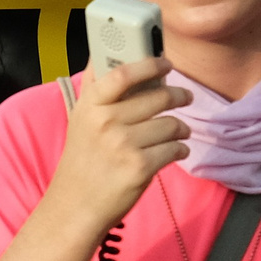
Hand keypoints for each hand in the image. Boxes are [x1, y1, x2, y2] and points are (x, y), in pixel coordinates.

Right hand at [38, 57, 190, 238]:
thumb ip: (95, 90)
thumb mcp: (80, 120)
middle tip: (184, 97)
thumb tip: (103, 53)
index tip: (165, 63)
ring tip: (179, 131)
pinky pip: (174, 148)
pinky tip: (175, 150)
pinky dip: (180, 149)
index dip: (150, 64)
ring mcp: (122, 145)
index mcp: (90, 106)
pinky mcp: (139, 167)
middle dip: (178, 96)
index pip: (123, 74)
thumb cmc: (82, 161)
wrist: (76, 206)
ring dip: (181, 127)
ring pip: (170, 123)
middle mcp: (105, 122)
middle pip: (157, 97)